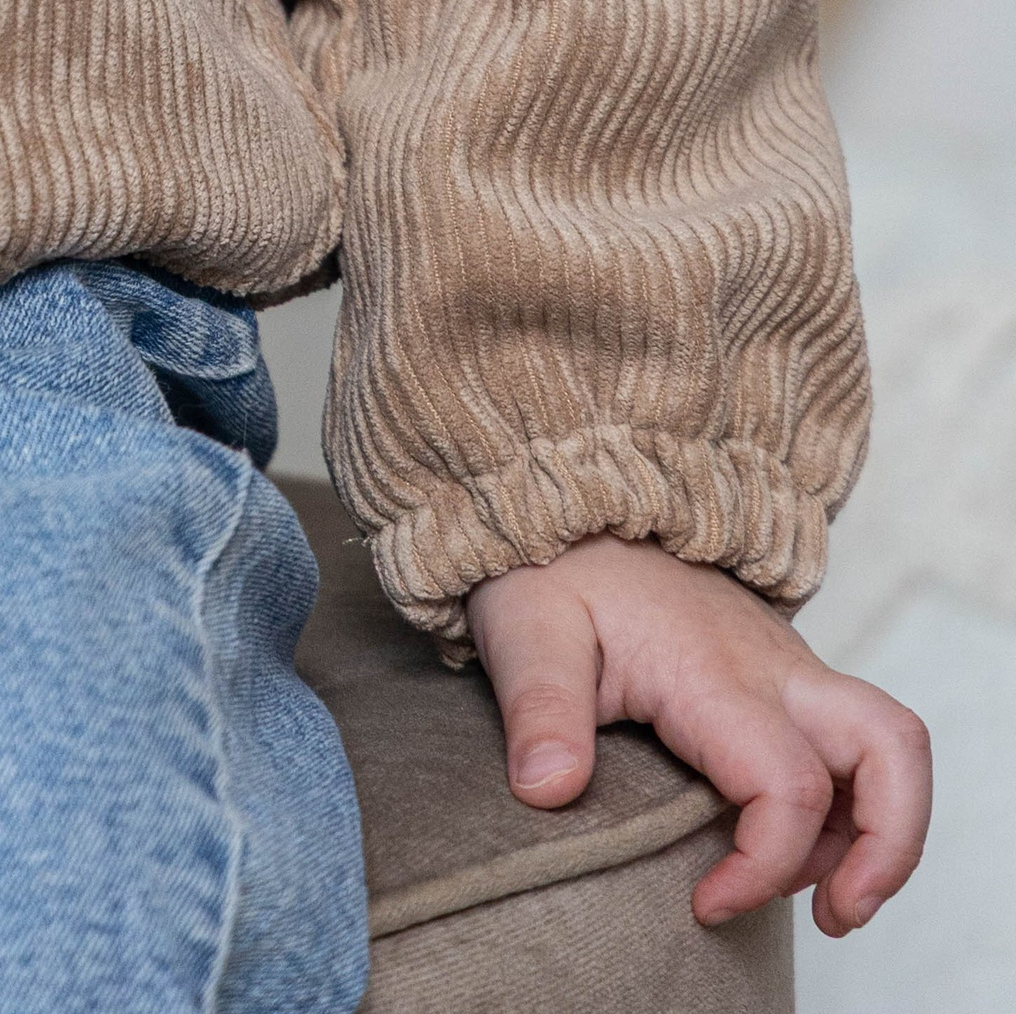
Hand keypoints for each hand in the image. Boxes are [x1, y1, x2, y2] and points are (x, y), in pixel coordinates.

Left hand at [466, 536, 928, 936]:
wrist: (569, 497)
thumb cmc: (550, 567)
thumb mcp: (523, 628)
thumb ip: (539, 707)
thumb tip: (547, 790)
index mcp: (712, 669)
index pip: (788, 785)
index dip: (764, 866)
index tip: (705, 904)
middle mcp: (771, 667)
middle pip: (892, 748)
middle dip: (889, 849)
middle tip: (835, 916)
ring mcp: (784, 667)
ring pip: (886, 747)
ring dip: (876, 833)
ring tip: (821, 901)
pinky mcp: (780, 673)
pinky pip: (852, 743)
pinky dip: (848, 807)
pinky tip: (795, 847)